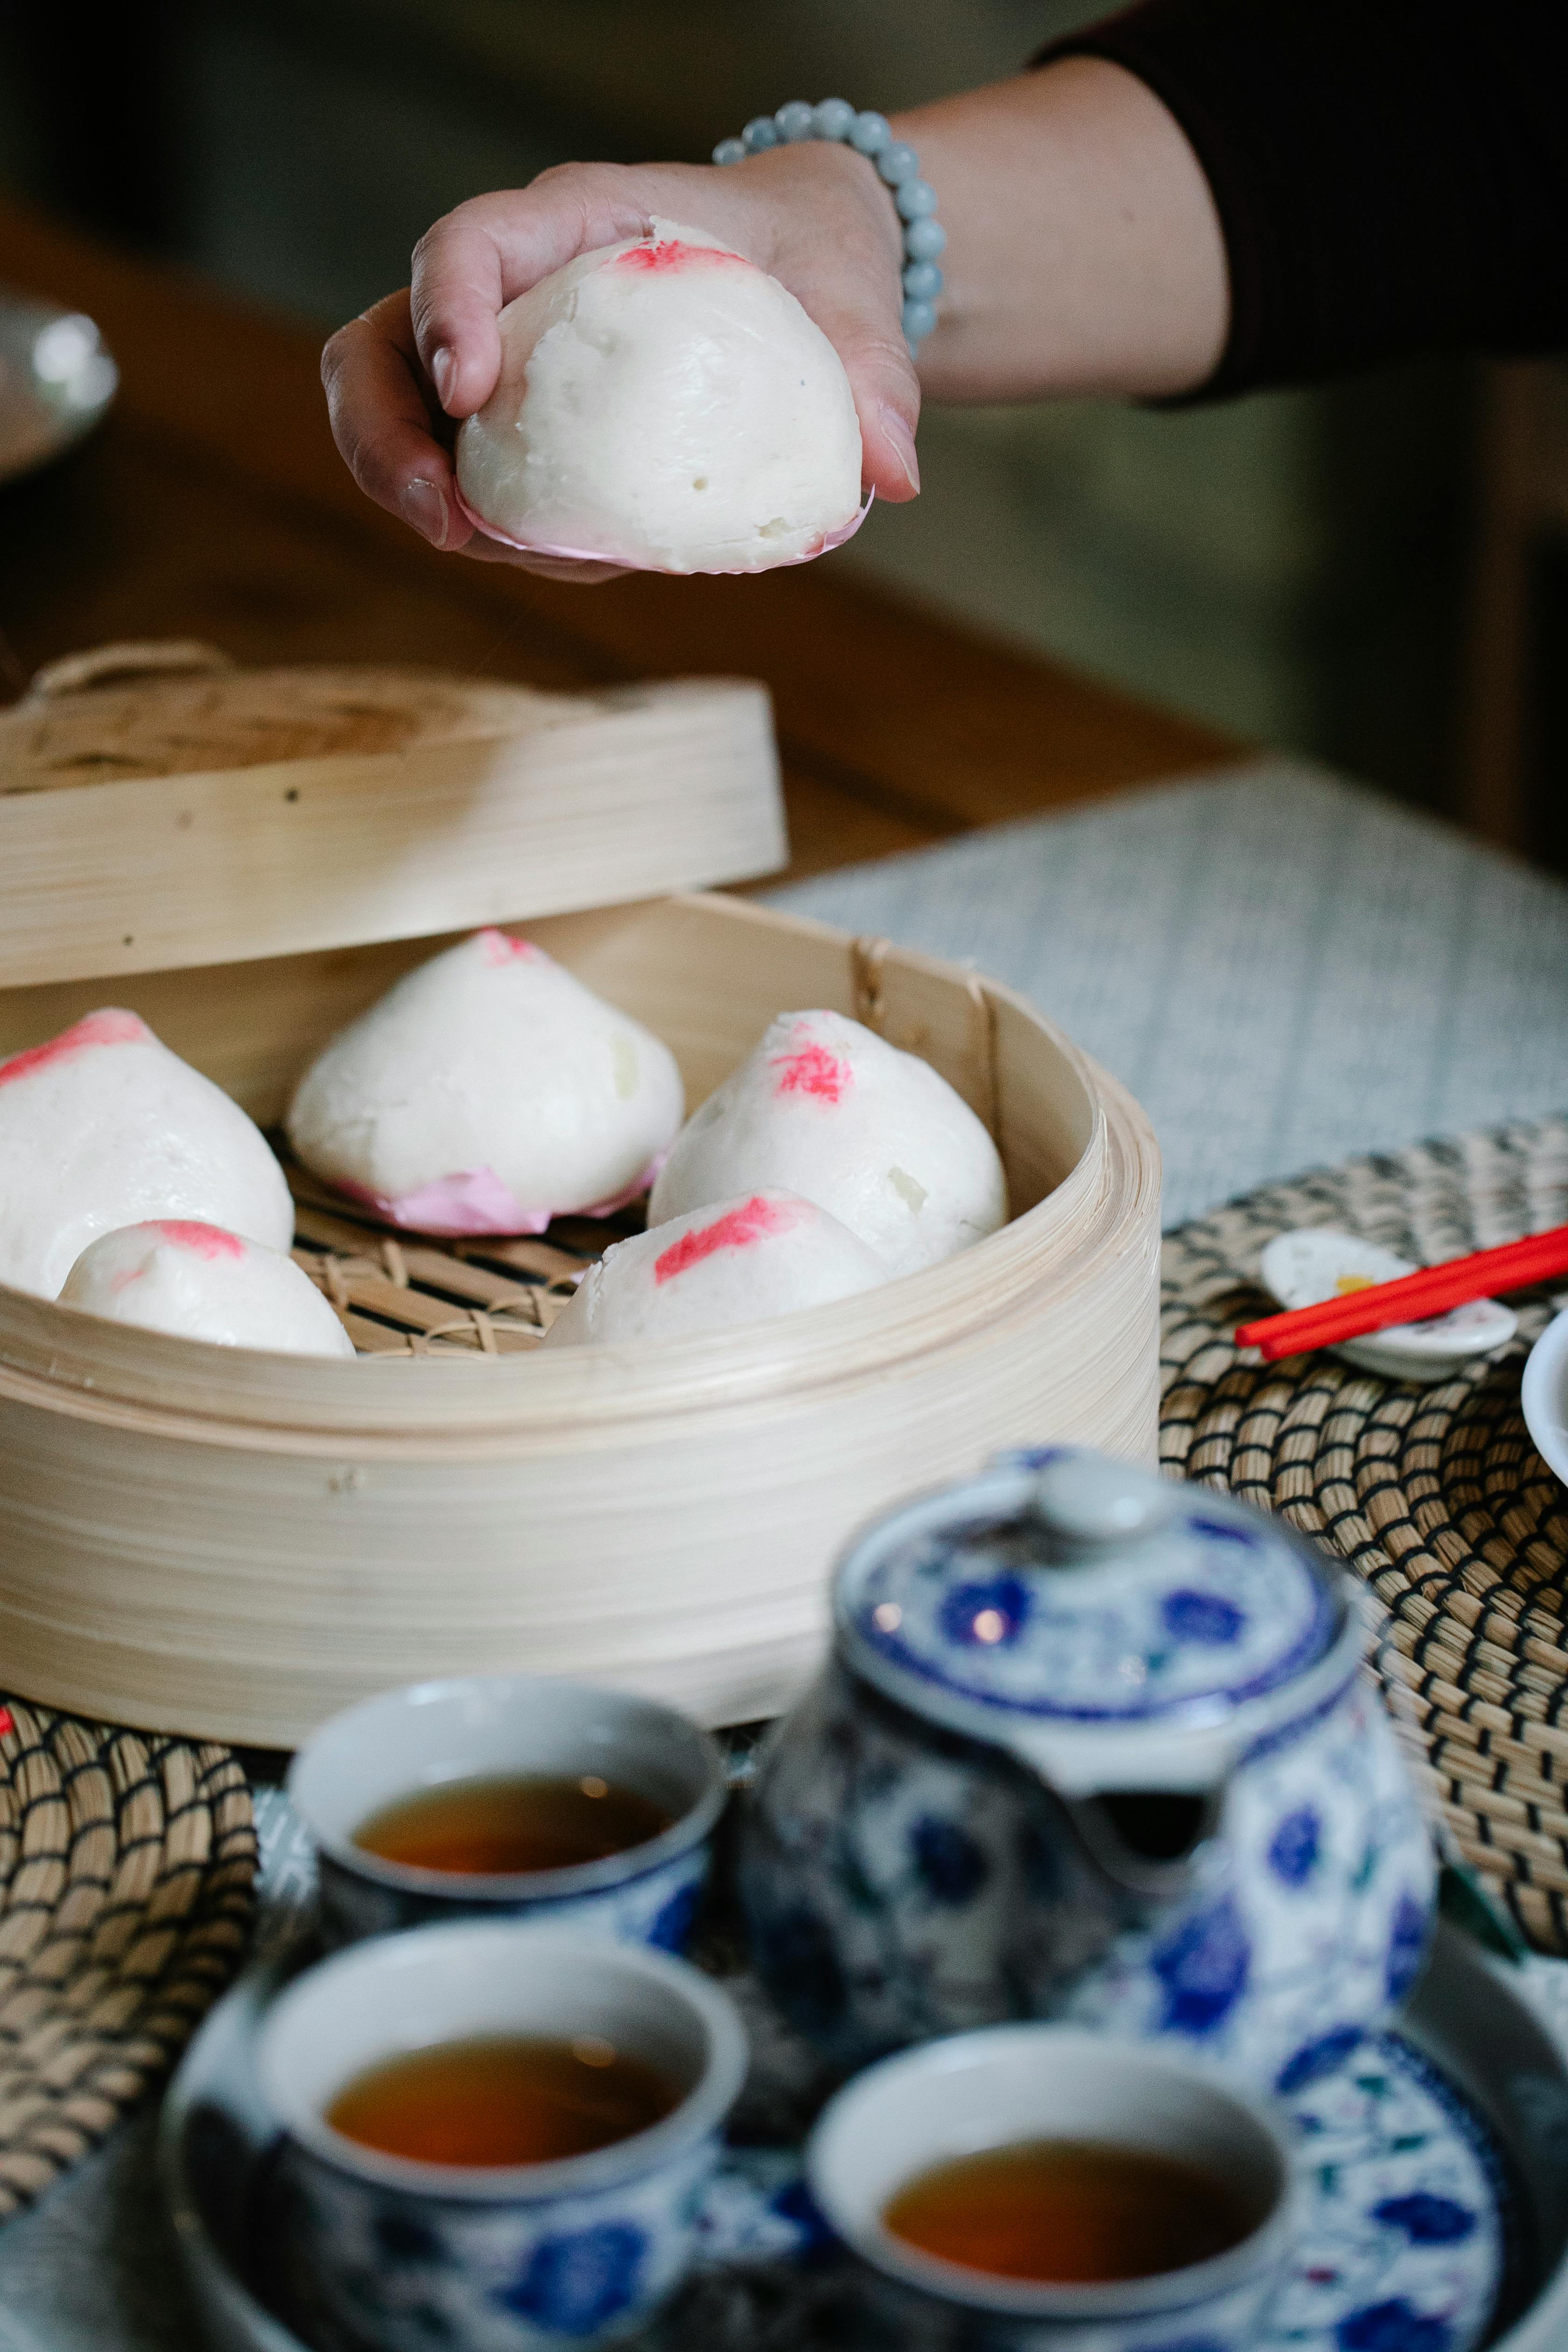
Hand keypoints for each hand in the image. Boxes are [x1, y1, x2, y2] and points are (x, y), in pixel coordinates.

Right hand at [321, 142, 919, 581]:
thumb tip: (890, 474)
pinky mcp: (519, 429)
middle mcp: (515, 287)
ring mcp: (502, 362)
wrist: (806, 276)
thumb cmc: (813, 266)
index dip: (446, 309)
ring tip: (480, 548)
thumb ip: (873, 377)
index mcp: (578, 221)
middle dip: (384, 435)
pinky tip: (552, 554)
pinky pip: (466, 476)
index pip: (469, 243)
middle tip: (437, 519)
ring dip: (414, 493)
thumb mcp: (854, 305)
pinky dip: (483, 525)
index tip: (467, 388)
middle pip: (384, 344)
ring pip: (401, 417)